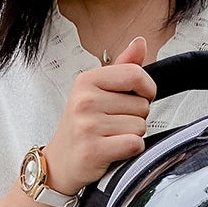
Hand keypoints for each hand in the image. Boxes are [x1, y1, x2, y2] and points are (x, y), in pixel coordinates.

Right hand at [43, 36, 155, 195]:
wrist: (60, 163)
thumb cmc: (81, 128)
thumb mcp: (95, 92)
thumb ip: (121, 68)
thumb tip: (140, 43)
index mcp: (86, 81)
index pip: (135, 74)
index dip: (148, 89)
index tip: (140, 97)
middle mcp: (85, 101)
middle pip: (142, 105)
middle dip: (135, 118)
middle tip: (113, 125)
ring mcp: (88, 125)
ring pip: (140, 126)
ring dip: (132, 136)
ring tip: (111, 138)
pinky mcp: (94, 150)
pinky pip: (135, 144)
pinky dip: (131, 151)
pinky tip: (114, 151)